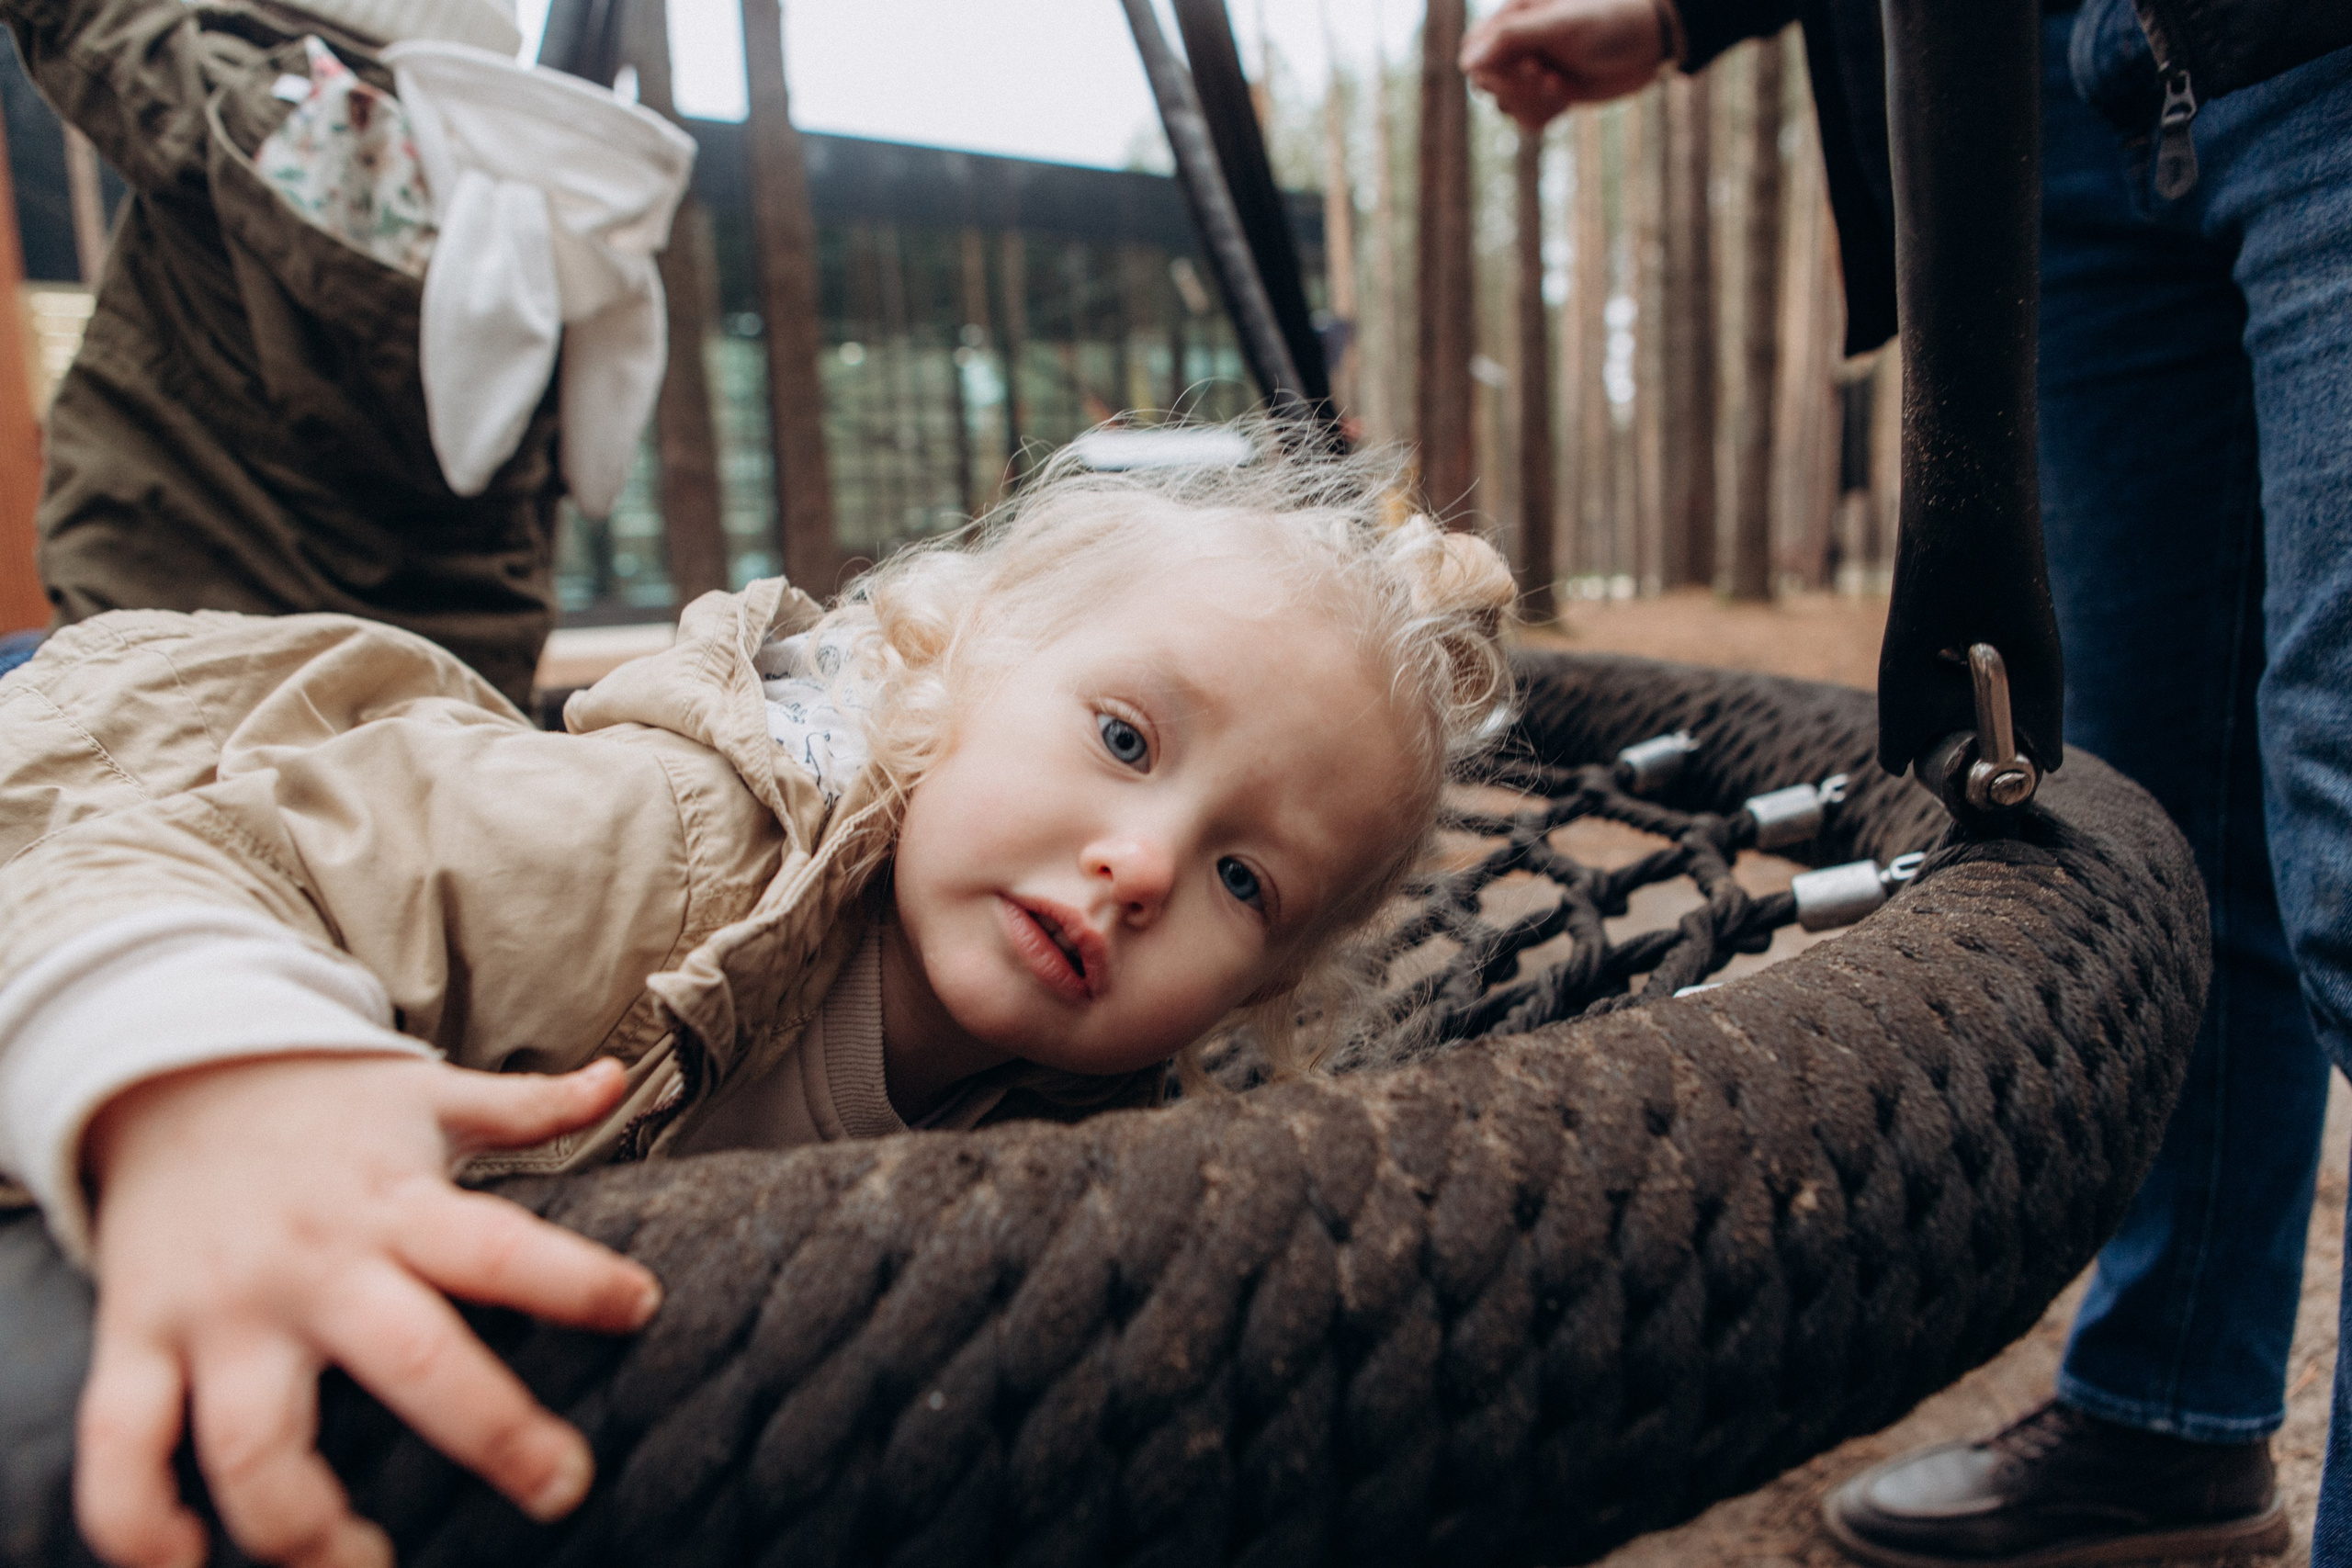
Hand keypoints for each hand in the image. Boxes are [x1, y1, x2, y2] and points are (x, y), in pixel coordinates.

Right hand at [75, 1055, 661, 1567]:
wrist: (165, 1071)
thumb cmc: (322, 1106)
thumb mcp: (426, 1093)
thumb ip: (527, 1105)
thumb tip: (621, 1078)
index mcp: (394, 1203)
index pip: (501, 1246)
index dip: (577, 1280)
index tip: (642, 1309)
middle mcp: (311, 1265)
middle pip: (410, 1360)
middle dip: (493, 1431)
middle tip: (564, 1487)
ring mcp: (218, 1312)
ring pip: (255, 1442)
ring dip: (307, 1526)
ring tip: (367, 1565)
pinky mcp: (135, 1343)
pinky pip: (119, 1453)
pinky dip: (138, 1525)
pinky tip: (188, 1566)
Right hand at [1460, 0, 1674, 126]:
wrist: (1652, 41)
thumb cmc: (1610, 21)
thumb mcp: (1562, 25)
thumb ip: (1513, 38)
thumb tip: (1465, 64)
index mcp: (1513, 17)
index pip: (1473, 54)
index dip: (1492, 70)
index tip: (1527, 68)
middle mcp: (1518, 45)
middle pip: (1486, 84)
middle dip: (1516, 88)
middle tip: (1547, 74)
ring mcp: (1532, 71)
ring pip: (1505, 105)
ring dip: (1532, 103)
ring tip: (1561, 85)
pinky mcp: (1549, 94)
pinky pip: (1526, 119)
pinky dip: (1544, 115)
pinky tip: (1567, 98)